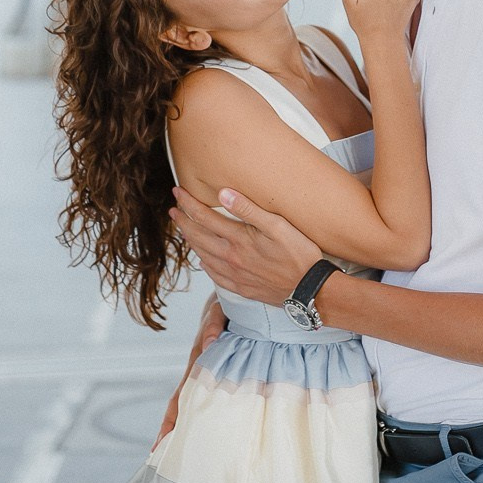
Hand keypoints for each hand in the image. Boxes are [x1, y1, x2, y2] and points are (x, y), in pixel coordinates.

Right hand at [150, 290, 226, 450]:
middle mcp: (201, 369)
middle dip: (174, 431)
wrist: (235, 293)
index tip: (160, 445)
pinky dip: (214, 411)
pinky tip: (219, 428)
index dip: (171, 421)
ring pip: (199, 402)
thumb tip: (208, 346)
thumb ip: (213, 324)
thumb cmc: (226, 302)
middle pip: (184, 406)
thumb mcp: (220, 309)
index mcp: (197, 361)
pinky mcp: (228, 368)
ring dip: (191, 424)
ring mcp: (212, 370)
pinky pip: (220, 393)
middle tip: (164, 460)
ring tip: (186, 452)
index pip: (181, 397)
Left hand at [168, 184, 321, 304]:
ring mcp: (234, 275)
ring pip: (203, 255)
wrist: (309, 290)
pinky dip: (204, 264)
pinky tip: (203, 261)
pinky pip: (214, 275)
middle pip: (198, 237)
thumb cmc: (299, 254)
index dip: (188, 204)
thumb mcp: (278, 225)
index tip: (178, 193)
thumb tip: (223, 193)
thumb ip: (249, 209)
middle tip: (173, 210)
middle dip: (183, 221)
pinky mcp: (241, 288)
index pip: (204, 217)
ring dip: (191, 241)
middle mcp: (231, 258)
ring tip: (184, 231)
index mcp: (238, 239)